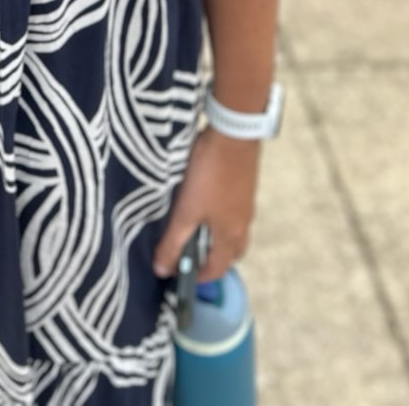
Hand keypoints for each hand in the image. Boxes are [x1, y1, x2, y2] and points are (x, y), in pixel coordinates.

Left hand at [152, 125, 261, 281]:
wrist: (233, 133)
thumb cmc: (209, 174)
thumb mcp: (186, 210)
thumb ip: (173, 241)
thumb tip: (162, 270)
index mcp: (231, 236)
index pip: (219, 269)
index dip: (200, 276)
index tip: (180, 274)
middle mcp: (244, 224)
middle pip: (229, 253)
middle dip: (210, 258)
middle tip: (186, 250)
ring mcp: (247, 205)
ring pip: (232, 232)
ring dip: (215, 237)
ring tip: (192, 226)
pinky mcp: (245, 187)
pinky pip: (234, 214)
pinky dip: (219, 219)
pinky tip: (204, 203)